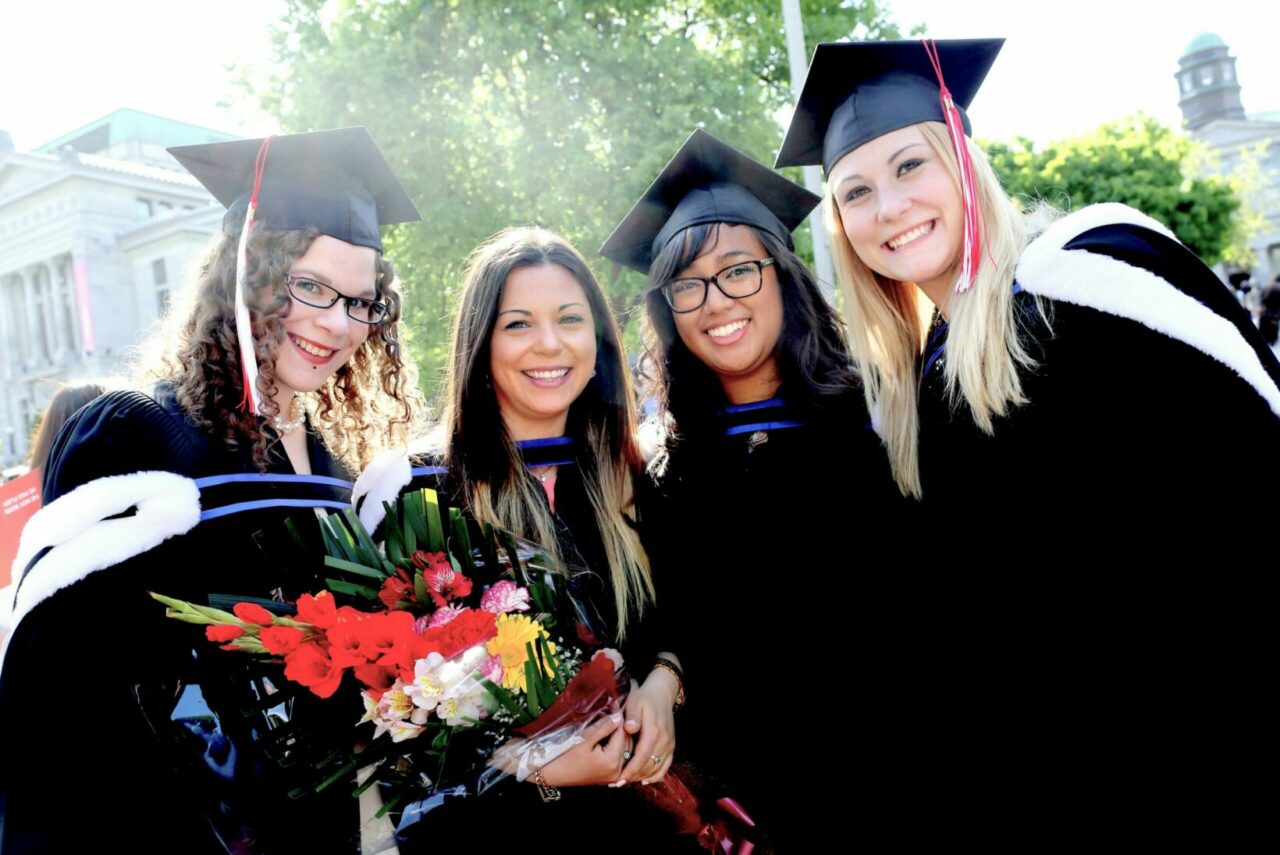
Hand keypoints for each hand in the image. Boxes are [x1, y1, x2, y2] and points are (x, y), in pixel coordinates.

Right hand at [537, 710, 630, 787]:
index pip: (622, 734)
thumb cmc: (563, 755)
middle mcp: (616, 772)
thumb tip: (619, 716)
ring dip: (618, 735)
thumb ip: (603, 727)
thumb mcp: (583, 738)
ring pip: (624, 750)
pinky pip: (618, 758)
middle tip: (612, 710)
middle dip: (619, 725)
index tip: (614, 704)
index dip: (618, 716)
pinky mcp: (608, 777)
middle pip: (626, 742)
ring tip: (608, 720)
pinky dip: (615, 746)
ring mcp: (613, 776)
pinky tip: (607, 734)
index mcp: (611, 762)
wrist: (549, 773)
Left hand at [617, 668, 677, 785]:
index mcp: (653, 731)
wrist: (661, 694)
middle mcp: (664, 741)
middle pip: (648, 766)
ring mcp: (669, 745)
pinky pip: (665, 766)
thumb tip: (629, 728)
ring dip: (641, 777)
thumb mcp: (634, 702)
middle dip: (633, 777)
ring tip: (626, 782)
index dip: (630, 771)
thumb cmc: (643, 698)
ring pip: (656, 768)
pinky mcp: (671, 746)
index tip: (619, 780)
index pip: (641, 757)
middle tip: (617, 784)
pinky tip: (644, 781)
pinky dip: (656, 776)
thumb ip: (632, 716)